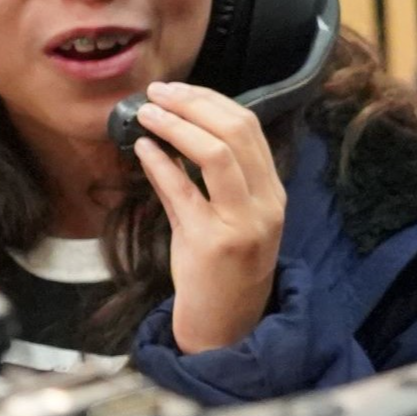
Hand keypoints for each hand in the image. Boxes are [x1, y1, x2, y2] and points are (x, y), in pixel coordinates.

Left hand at [130, 82, 286, 353]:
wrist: (226, 325)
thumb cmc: (225, 270)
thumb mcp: (232, 219)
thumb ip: (211, 180)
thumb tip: (173, 133)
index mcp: (274, 194)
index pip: (249, 128)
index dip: (210, 100)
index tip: (177, 90)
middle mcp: (265, 205)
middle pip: (235, 132)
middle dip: (191, 104)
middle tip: (156, 93)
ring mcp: (240, 223)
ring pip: (215, 154)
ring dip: (176, 125)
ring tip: (146, 114)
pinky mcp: (210, 242)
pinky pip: (182, 191)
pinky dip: (159, 163)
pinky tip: (142, 149)